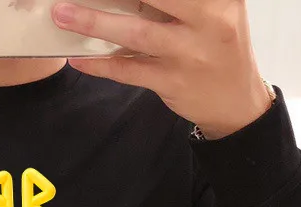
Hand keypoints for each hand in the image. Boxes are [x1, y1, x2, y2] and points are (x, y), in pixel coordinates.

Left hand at [52, 0, 271, 138]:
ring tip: (62, 14)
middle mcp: (209, 20)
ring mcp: (189, 54)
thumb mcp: (215, 10)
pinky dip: (100, 64)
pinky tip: (79, 58)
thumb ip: (179, 1)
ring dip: (93, 22)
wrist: (237, 102)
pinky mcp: (173, 82)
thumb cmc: (218, 46)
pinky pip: (129, 70)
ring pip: (135, 34)